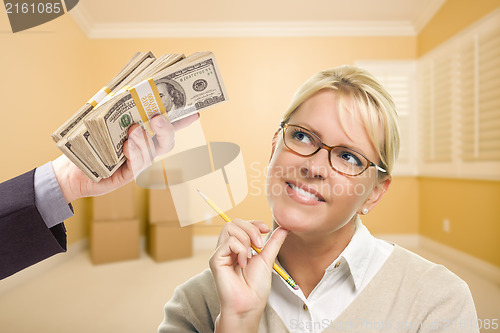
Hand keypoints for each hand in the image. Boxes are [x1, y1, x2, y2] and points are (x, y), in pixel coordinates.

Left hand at [52, 113, 198, 202]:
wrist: (73, 168)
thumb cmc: (88, 142)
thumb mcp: (102, 120)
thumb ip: (116, 108)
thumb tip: (125, 90)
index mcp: (143, 134)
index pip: (167, 125)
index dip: (182, 120)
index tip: (195, 111)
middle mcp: (145, 149)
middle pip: (167, 141)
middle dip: (166, 129)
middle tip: (157, 118)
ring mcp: (139, 162)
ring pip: (151, 152)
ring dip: (144, 140)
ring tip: (133, 130)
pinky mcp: (129, 175)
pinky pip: (138, 164)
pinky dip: (134, 153)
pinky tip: (127, 146)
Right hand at [209, 219, 288, 331]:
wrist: (249, 305)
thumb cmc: (256, 287)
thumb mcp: (267, 259)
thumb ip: (274, 242)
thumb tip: (285, 228)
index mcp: (237, 247)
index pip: (241, 224)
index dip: (253, 223)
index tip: (266, 230)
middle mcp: (226, 248)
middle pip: (234, 222)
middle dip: (251, 229)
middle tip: (260, 245)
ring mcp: (220, 253)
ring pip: (230, 228)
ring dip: (246, 239)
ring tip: (250, 256)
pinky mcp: (215, 259)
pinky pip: (229, 242)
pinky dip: (240, 250)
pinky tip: (242, 264)